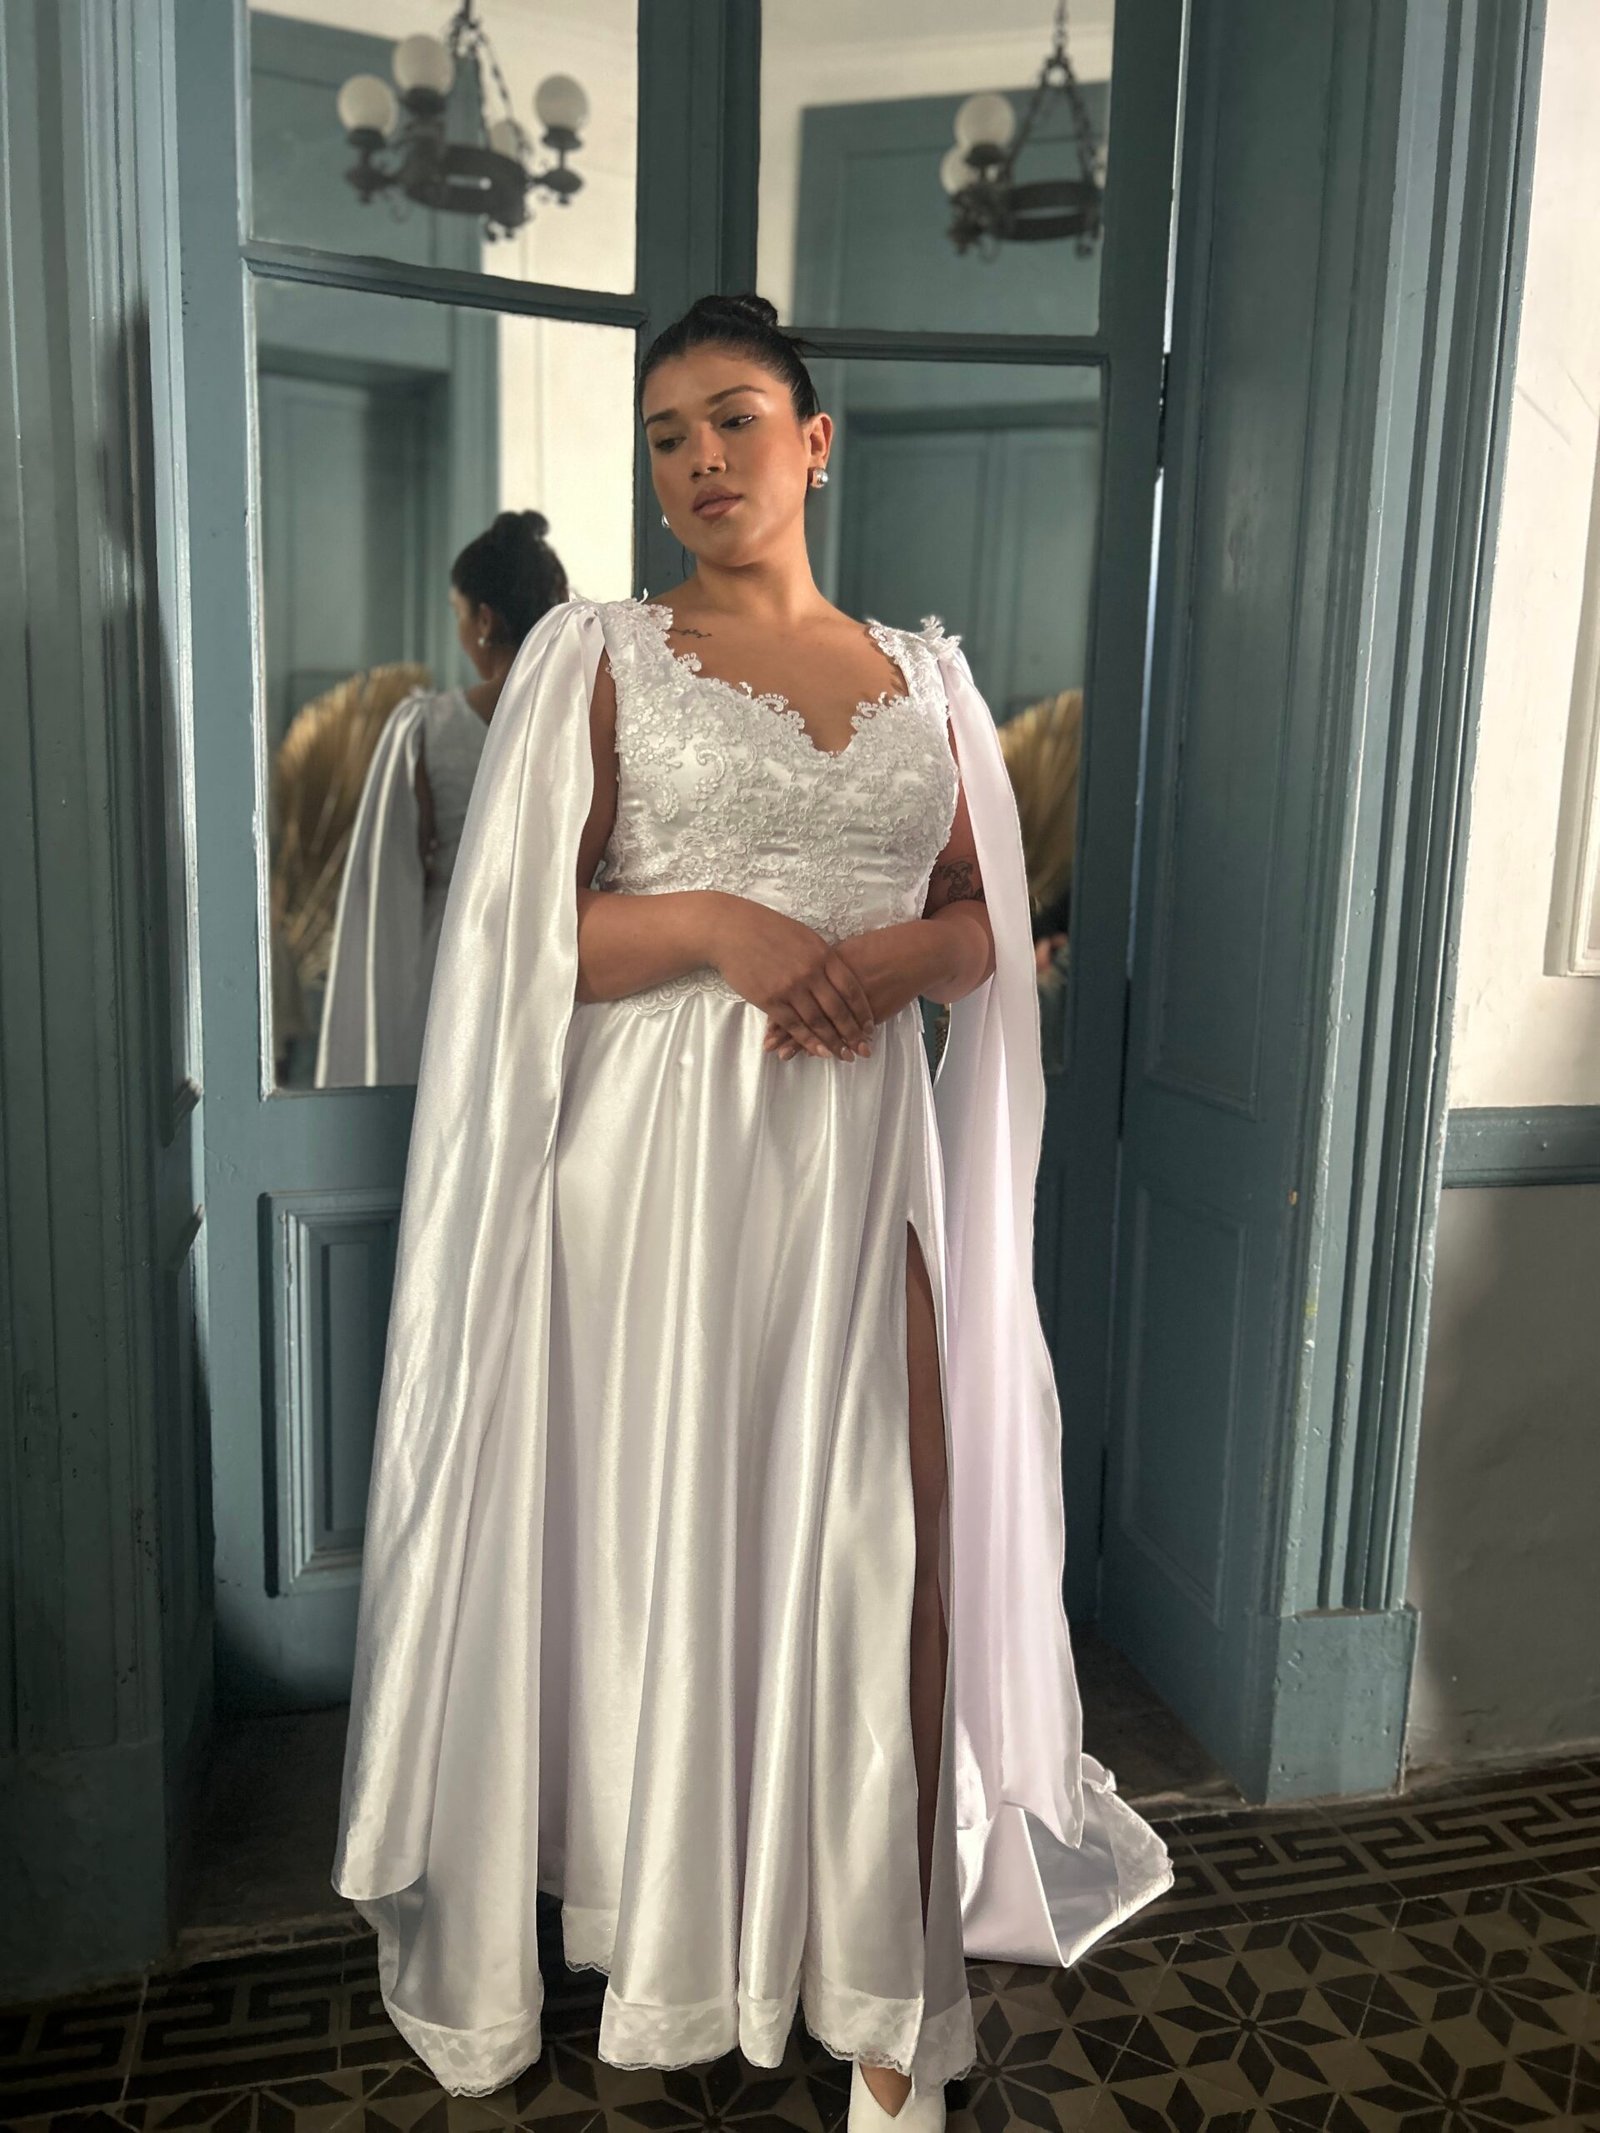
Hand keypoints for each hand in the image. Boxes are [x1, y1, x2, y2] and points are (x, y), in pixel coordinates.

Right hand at [713, 899, 875, 1060]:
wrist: (730, 930)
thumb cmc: (767, 928)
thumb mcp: (804, 935)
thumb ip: (822, 956)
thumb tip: (838, 971)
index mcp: (822, 955)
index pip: (851, 989)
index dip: (862, 1011)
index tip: (870, 1026)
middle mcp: (810, 973)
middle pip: (838, 1010)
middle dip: (854, 1033)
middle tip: (864, 1050)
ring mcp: (790, 988)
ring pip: (818, 1022)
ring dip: (834, 1042)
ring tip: (846, 1056)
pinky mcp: (770, 1000)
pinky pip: (794, 1026)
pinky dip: (809, 1041)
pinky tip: (820, 1052)